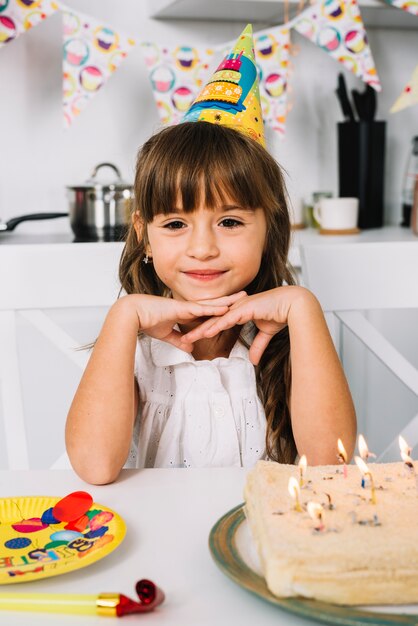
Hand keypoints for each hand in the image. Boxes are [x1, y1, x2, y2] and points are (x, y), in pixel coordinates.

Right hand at [128, 291, 246, 351]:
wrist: (132, 315)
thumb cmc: (146, 321)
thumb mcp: (166, 334)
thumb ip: (178, 340)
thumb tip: (189, 347)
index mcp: (185, 311)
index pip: (207, 309)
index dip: (220, 307)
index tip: (233, 304)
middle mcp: (187, 306)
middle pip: (213, 302)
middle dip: (229, 299)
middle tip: (245, 296)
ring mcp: (185, 306)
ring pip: (211, 303)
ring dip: (227, 301)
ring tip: (242, 298)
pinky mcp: (181, 309)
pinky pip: (201, 308)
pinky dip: (213, 308)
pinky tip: (225, 308)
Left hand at [180, 286, 308, 364]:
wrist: (294, 305)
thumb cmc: (281, 314)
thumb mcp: (266, 334)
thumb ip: (258, 346)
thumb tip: (253, 361)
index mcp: (239, 311)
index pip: (218, 321)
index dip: (206, 329)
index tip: (194, 337)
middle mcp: (236, 307)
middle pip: (212, 320)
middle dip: (198, 329)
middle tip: (184, 338)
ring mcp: (240, 306)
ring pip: (216, 319)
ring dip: (202, 329)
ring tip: (189, 337)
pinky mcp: (245, 308)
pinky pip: (227, 318)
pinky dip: (217, 325)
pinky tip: (207, 331)